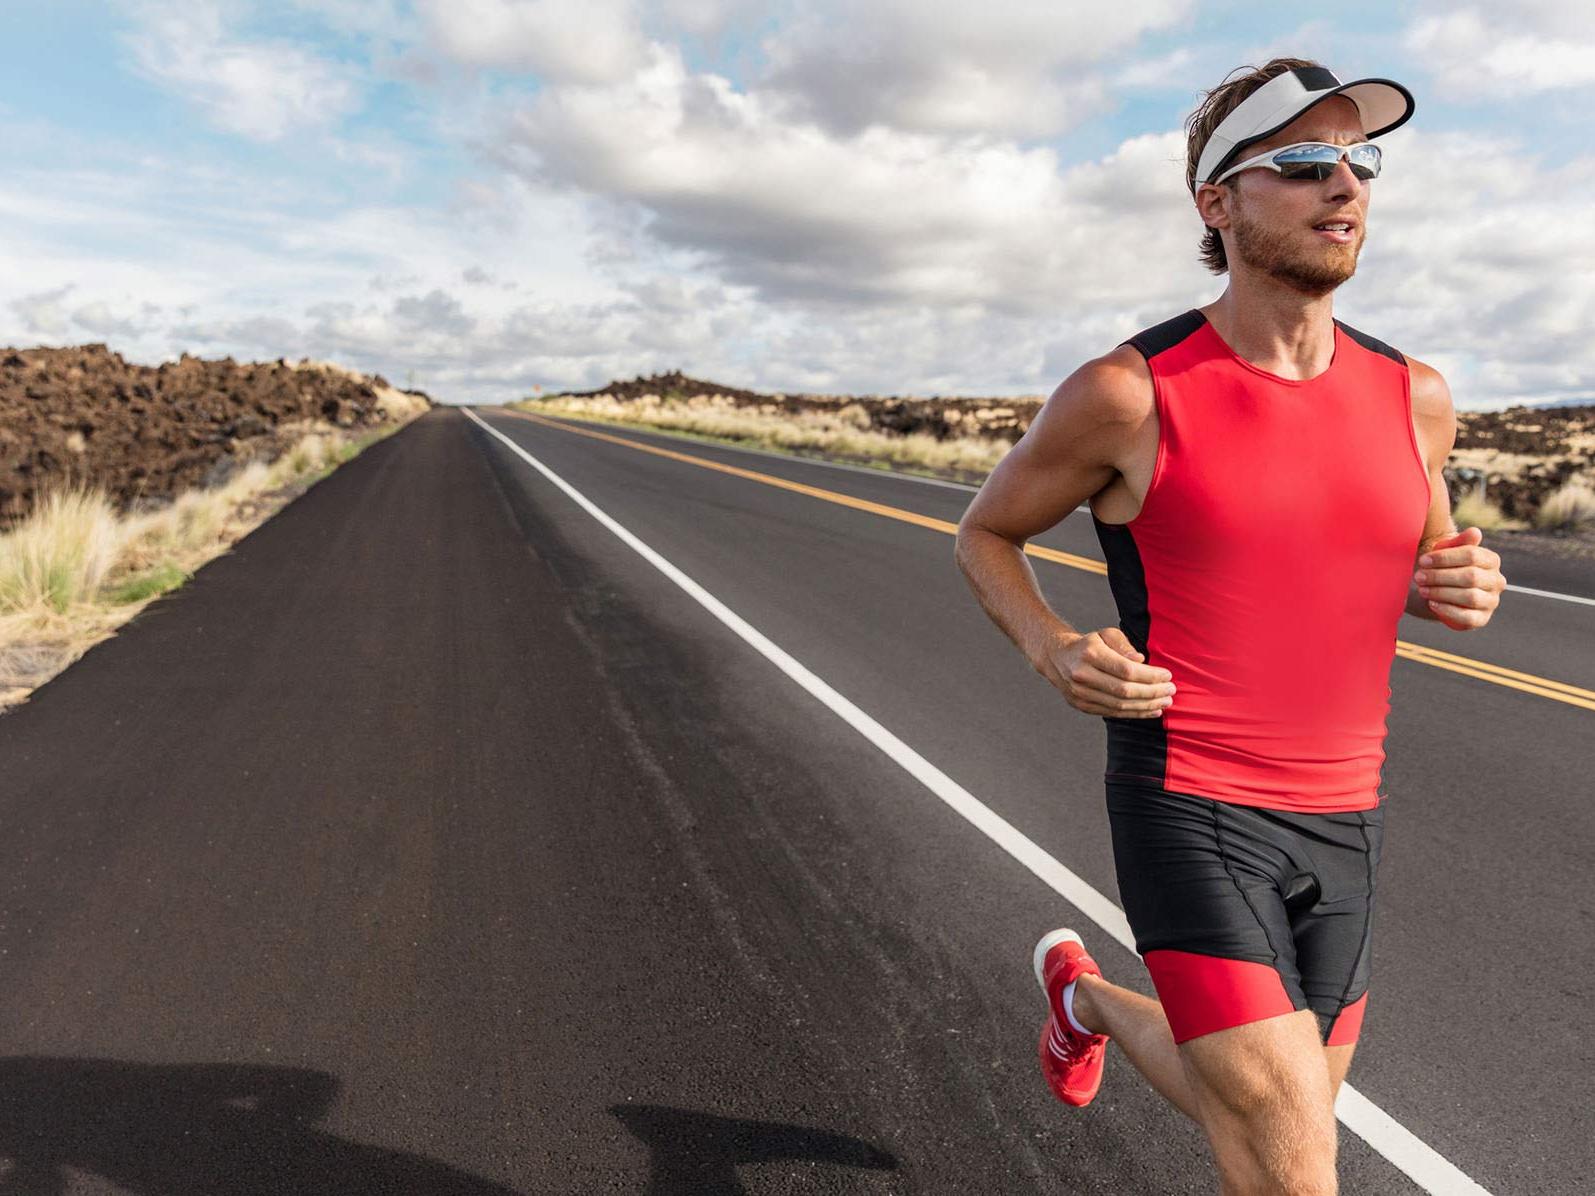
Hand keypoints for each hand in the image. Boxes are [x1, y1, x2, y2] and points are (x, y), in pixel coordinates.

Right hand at [1030, 626, 1175, 717]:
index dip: (1150, 676)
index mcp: (1089, 653)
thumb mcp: (1106, 634)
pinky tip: (1151, 711)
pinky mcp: (1082, 705)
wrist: (1057, 657)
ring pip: (1119, 705)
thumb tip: (1141, 661)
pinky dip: (1134, 713)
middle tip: (1171, 690)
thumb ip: (1124, 645)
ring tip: (1165, 702)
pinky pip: (1113, 713)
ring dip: (1146, 706)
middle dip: (1152, 692)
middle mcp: (1082, 675)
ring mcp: (1080, 693)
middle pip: (1124, 690)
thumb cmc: (1089, 644)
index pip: (1126, 670)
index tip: (1168, 675)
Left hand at [1414, 526, 1505, 629]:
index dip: (1445, 558)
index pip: (1472, 555)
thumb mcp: (1448, 551)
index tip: (1423, 560)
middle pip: (1471, 576)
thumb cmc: (1444, 567)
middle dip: (1440, 576)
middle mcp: (1496, 581)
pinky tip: (1432, 603)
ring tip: (1422, 589)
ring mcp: (1491, 601)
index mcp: (1491, 560)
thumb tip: (1474, 532)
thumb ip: (1459, 541)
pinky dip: (1448, 610)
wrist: (1439, 590)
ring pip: (1470, 597)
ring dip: (1442, 593)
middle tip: (1418, 576)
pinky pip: (1468, 617)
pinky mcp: (1482, 619)